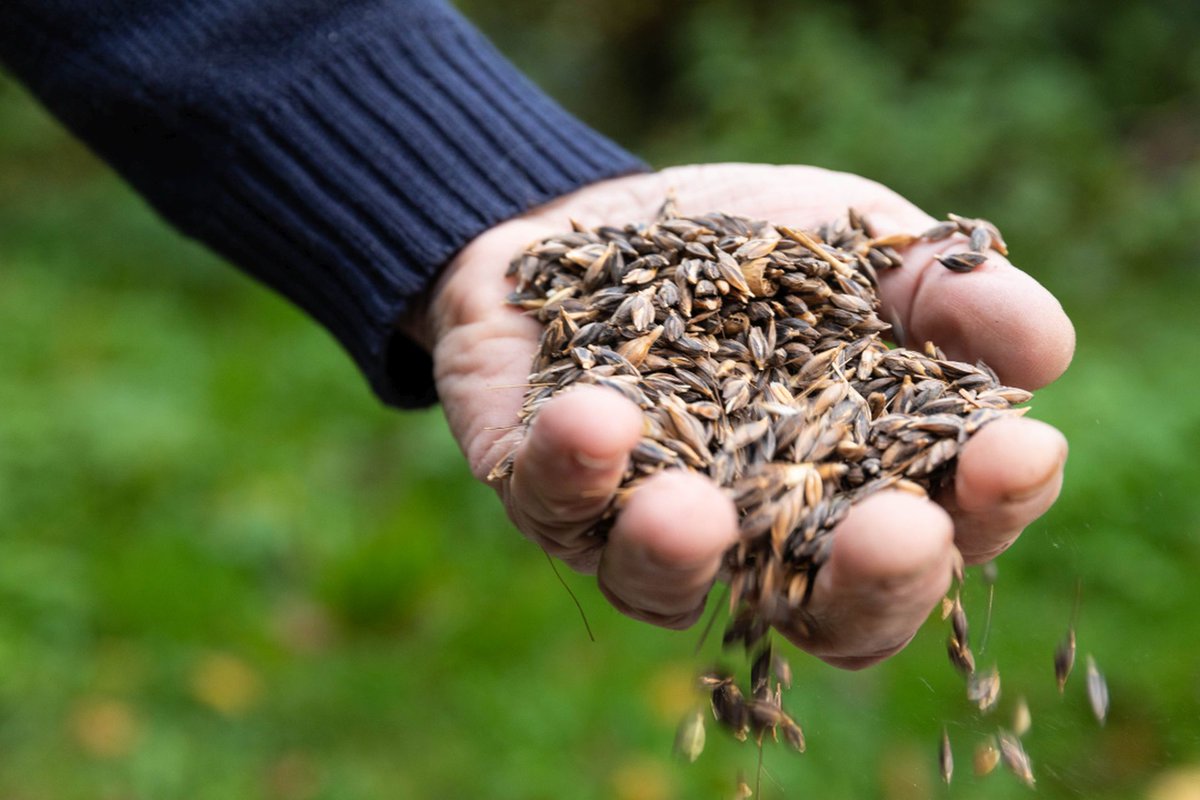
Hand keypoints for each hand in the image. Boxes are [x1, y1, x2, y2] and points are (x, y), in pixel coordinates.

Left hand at [416, 164, 1073, 668]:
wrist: (608, 214)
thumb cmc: (753, 248)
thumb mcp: (860, 247)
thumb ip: (949, 293)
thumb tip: (1044, 352)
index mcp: (850, 492)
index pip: (942, 537)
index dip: (990, 510)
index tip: (1017, 449)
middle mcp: (755, 539)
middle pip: (825, 616)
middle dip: (870, 585)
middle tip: (898, 532)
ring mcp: (642, 529)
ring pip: (664, 589)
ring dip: (682, 556)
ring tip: (694, 511)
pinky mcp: (547, 492)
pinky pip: (552, 506)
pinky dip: (572, 469)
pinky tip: (594, 416)